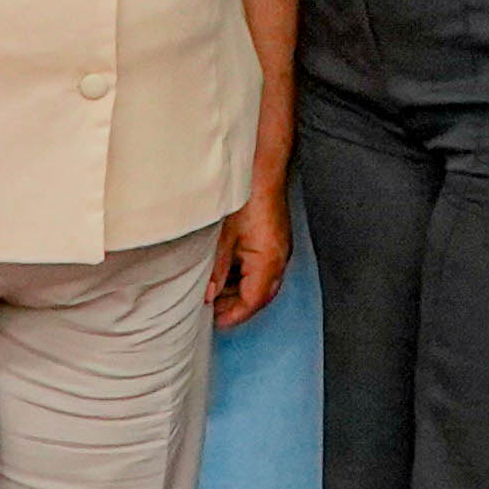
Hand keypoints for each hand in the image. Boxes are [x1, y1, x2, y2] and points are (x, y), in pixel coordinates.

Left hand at [215, 165, 298, 327]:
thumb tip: (209, 296)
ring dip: (239, 291)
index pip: (253, 302)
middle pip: (260, 296)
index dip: (233, 315)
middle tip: (210, 311)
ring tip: (213, 293)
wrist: (261, 166)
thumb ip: (217, 270)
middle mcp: (279, 258)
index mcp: (269, 261)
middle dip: (236, 307)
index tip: (213, 322)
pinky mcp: (274, 239)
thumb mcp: (223, 237)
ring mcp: (279, 249)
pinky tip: (225, 272)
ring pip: (261, 282)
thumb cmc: (245, 196)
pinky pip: (262, 267)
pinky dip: (244, 276)